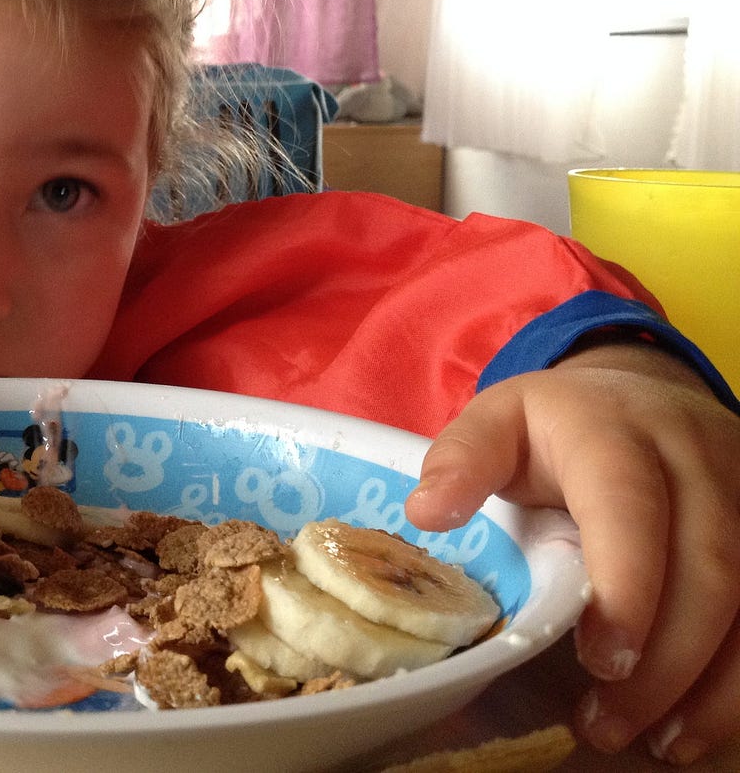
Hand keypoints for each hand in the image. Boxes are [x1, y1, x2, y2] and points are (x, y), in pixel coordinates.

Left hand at [406, 341, 739, 763]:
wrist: (640, 397)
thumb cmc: (557, 426)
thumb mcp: (498, 422)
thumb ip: (461, 459)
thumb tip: (427, 513)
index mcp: (615, 433)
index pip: (631, 506)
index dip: (626, 584)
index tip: (600, 658)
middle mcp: (697, 461)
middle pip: (707, 565)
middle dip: (667, 657)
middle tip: (608, 719)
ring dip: (706, 683)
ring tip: (650, 740)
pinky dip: (735, 682)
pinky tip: (692, 727)